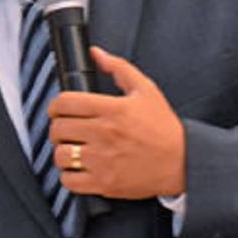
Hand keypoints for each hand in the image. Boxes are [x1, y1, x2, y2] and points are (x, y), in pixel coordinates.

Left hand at [47, 46, 186, 198]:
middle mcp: (104, 134)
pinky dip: (68, 175)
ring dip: (62, 151)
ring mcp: (103, 160)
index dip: (55, 105)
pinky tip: (79, 168)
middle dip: (58, 127)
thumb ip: (118, 67)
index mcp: (112, 109)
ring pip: (60, 155)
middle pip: (58, 128)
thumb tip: (95, 53)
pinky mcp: (104, 183)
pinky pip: (69, 181)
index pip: (65, 103)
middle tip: (66, 129)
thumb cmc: (164, 127)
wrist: (182, 162)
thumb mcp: (146, 89)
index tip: (58, 110)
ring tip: (72, 149)